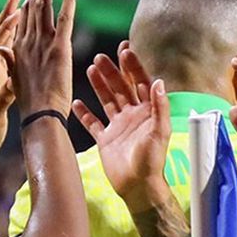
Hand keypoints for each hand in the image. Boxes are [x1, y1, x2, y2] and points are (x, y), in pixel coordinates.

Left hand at [0, 0, 20, 157]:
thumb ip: (4, 100)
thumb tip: (12, 84)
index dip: (5, 28)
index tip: (17, 12)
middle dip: (6, 14)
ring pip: (1, 40)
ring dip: (9, 21)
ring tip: (20, 3)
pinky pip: (5, 50)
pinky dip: (12, 36)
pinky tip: (21, 27)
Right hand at [0, 0, 75, 117]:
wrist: (38, 117)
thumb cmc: (30, 106)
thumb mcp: (16, 81)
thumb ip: (10, 61)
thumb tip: (1, 49)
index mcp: (18, 49)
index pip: (24, 17)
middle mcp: (28, 41)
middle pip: (32, 4)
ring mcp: (42, 43)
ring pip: (44, 5)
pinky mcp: (58, 48)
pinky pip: (64, 17)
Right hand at [73, 44, 172, 210]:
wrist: (138, 186)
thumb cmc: (152, 160)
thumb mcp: (159, 131)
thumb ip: (159, 106)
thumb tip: (158, 81)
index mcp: (147, 112)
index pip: (140, 83)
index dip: (133, 66)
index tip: (124, 50)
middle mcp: (132, 116)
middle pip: (121, 88)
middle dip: (112, 72)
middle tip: (101, 57)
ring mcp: (118, 127)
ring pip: (107, 101)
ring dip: (99, 86)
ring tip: (90, 69)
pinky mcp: (105, 140)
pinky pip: (93, 123)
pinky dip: (85, 113)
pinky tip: (76, 102)